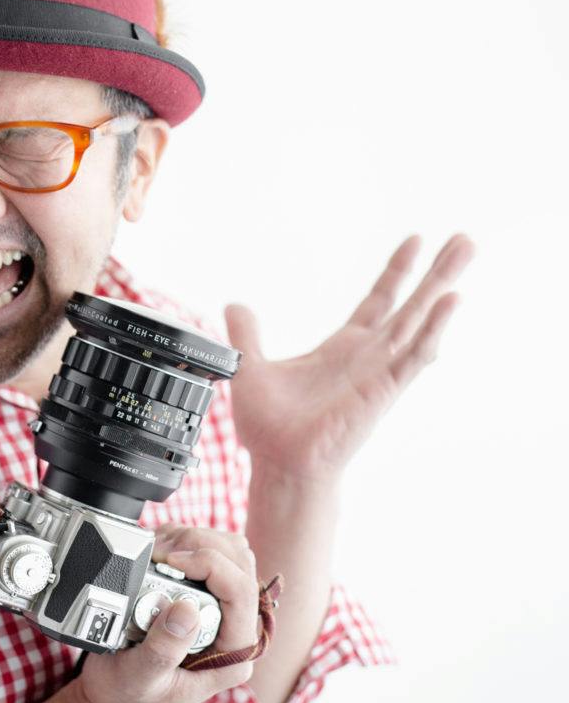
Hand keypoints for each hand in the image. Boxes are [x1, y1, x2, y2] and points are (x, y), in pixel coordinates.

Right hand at [69, 526, 258, 702]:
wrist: (115, 693)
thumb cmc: (129, 693)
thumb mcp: (142, 679)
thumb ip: (164, 650)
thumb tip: (187, 609)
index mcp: (232, 654)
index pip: (241, 592)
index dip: (209, 564)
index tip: (169, 561)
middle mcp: (234, 626)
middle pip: (238, 560)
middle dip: (198, 545)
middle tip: (157, 554)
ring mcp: (221, 606)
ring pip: (227, 547)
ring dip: (189, 540)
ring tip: (153, 555)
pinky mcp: (204, 591)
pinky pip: (207, 546)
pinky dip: (179, 539)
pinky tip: (154, 555)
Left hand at [224, 233, 475, 485]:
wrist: (278, 463)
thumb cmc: (271, 427)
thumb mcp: (253, 367)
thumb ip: (248, 335)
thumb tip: (235, 306)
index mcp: (344, 349)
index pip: (378, 301)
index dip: (396, 272)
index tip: (414, 240)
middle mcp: (369, 357)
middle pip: (410, 304)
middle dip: (436, 271)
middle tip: (464, 239)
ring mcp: (380, 372)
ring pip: (419, 320)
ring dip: (442, 286)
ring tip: (467, 249)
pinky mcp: (383, 389)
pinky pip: (414, 355)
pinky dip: (433, 328)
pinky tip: (450, 301)